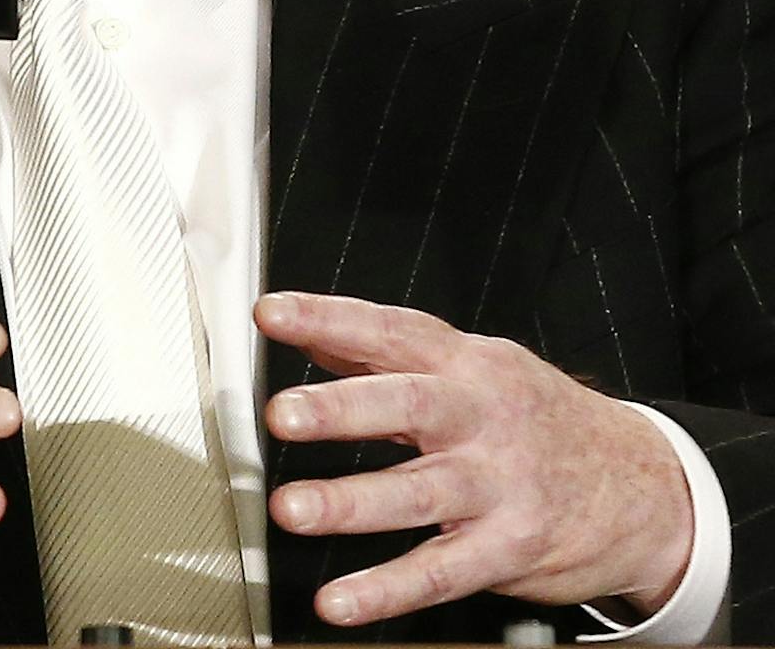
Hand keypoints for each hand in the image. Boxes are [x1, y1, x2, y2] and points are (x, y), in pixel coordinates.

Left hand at [256, 290, 693, 628]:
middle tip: (281, 413)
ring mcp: (499, 484)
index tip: (271, 314)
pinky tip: (340, 600)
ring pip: (418, 492)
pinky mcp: (511, 548)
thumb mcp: (477, 368)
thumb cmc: (541, 419)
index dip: (328, 318)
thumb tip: (316, 336)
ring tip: (291, 510)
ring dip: (350, 502)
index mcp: (467, 363)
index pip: (391, 329)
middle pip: (407, 404)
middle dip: (341, 408)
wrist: (642, 486)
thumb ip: (393, 357)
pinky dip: (388, 590)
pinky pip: (443, 572)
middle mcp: (482, 416)